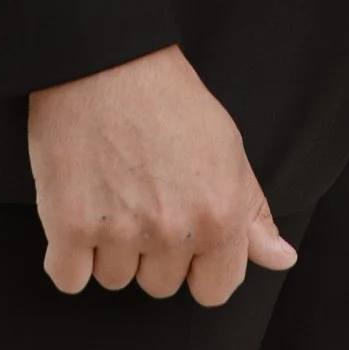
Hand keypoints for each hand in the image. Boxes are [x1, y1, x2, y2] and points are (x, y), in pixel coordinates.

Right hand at [27, 46, 296, 306]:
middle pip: (159, 286)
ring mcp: (120, 231)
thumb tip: (281, 259)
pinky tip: (76, 213)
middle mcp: (174, 231)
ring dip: (107, 249)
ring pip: (114, 280)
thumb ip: (252, 213)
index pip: (214, 290)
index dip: (198, 266)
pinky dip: (67, 256)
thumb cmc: (167, 97)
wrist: (104, 58)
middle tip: (140, 196)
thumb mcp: (228, 146)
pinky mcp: (69, 227)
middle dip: (150, 251)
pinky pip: (68, 279)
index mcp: (219, 215)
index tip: (183, 237)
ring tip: (109, 192)